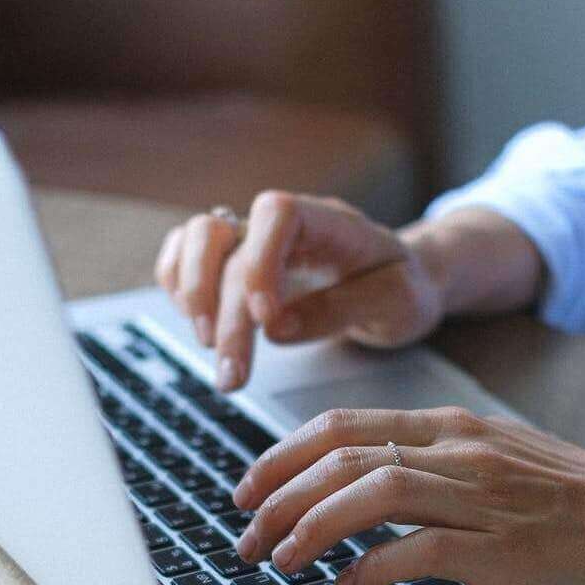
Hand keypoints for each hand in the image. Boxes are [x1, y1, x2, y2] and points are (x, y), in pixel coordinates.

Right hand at [154, 192, 541, 390]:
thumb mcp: (397, 302)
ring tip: (211, 350)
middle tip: (232, 372)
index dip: (261, 262)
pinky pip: (187, 258)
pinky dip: (180, 290)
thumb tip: (276, 330)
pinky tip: (201, 328)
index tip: (269, 319)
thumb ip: (341, 310)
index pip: (277, 212)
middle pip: (224, 237)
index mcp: (331, 221)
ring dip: (191, 296)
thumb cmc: (404, 287)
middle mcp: (284, 225)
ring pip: (194, 239)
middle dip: (221, 308)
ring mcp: (255, 241)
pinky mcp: (238, 264)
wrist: (404, 282)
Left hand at [230, 407, 584, 584]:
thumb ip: (429, 460)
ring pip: (371, 492)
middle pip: (342, 455)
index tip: (250, 486)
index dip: (283, 454)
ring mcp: (480, 495)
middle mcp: (457, 450)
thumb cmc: (568, 492)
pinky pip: (420, 549)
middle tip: (245, 532)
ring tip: (278, 559)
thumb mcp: (490, 454)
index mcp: (449, 427)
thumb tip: (358, 484)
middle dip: (279, 494)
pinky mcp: (502, 545)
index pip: (343, 424)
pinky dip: (371, 566)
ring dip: (310, 526)